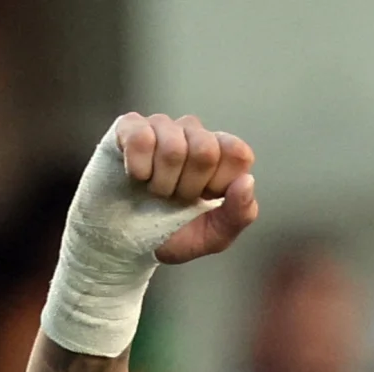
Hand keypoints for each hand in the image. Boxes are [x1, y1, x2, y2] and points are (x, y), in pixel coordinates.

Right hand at [114, 112, 258, 264]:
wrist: (125, 242)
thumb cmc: (173, 233)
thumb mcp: (215, 235)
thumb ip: (240, 213)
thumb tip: (247, 180)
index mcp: (221, 154)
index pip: (237, 152)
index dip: (220, 182)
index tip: (205, 199)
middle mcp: (194, 133)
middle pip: (205, 150)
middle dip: (188, 187)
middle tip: (176, 198)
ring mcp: (162, 127)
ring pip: (173, 147)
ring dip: (162, 182)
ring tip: (155, 190)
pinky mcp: (129, 127)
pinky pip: (140, 138)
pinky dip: (139, 168)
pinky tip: (137, 177)